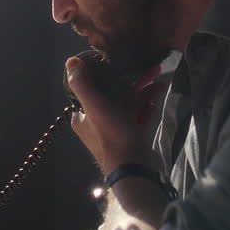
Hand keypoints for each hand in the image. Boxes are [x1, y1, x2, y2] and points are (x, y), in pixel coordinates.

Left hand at [66, 58, 165, 173]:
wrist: (135, 170)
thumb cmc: (112, 137)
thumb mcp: (95, 107)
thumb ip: (83, 85)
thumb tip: (70, 62)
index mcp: (83, 117)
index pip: (91, 89)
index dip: (104, 73)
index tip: (119, 60)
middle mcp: (97, 123)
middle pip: (114, 94)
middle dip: (131, 80)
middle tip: (149, 67)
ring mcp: (116, 131)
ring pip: (129, 104)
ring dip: (143, 91)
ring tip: (159, 77)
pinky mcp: (132, 137)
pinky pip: (139, 116)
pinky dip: (148, 105)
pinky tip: (159, 94)